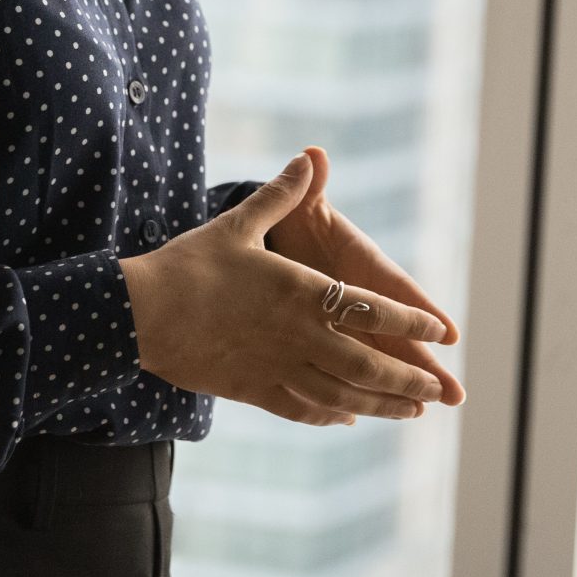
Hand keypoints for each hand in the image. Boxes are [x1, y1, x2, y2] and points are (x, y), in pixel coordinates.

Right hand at [122, 152, 451, 425]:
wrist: (138, 312)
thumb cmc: (190, 263)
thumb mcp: (239, 223)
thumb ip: (281, 195)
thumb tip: (308, 157)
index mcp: (302, 291)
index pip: (370, 308)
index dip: (409, 322)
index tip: (439, 332)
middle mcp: (298, 334)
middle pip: (366, 364)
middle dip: (407, 379)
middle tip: (438, 391)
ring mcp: (276, 367)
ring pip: (341, 395)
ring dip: (381, 405)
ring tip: (410, 413)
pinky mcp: (251, 390)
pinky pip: (301, 409)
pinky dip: (330, 416)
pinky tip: (346, 419)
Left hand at [264, 145, 464, 405]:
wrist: (272, 239)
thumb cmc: (292, 221)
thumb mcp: (297, 207)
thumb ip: (307, 188)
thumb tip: (313, 155)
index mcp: (360, 263)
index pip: (393, 288)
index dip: (418, 310)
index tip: (447, 333)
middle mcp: (361, 295)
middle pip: (396, 334)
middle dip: (422, 364)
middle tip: (455, 394)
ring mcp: (347, 320)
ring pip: (376, 356)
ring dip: (398, 383)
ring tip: (425, 411)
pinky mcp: (328, 337)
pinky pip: (346, 366)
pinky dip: (356, 385)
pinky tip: (371, 411)